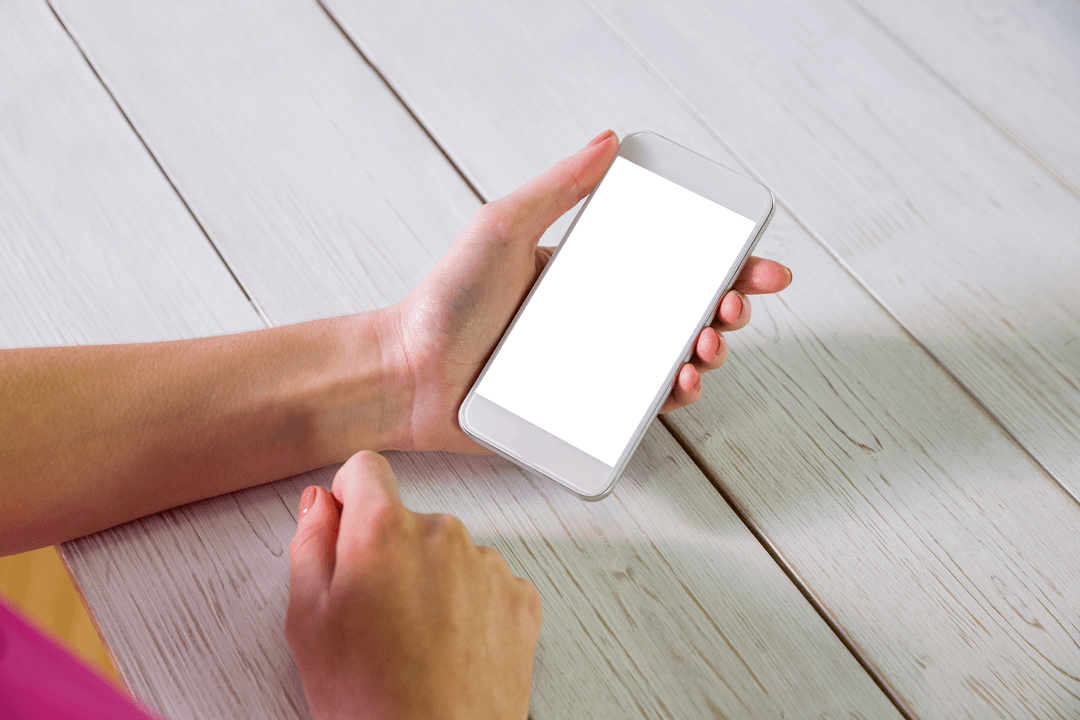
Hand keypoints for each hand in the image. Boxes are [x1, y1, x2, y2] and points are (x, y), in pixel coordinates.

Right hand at [287, 451, 541, 719]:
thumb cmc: (372, 701)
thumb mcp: (308, 621)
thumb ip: (311, 545)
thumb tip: (320, 506)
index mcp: (383, 532)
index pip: (366, 469)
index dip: (351, 497)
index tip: (348, 524)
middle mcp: (441, 535)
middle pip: (408, 519)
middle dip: (390, 552)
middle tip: (375, 615)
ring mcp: (487, 565)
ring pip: (448, 552)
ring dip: (432, 580)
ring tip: (415, 641)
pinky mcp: (520, 596)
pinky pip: (487, 581)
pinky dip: (470, 605)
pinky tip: (449, 646)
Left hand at [384, 130, 791, 453]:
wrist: (408, 372)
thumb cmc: (447, 300)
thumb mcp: (504, 228)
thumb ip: (559, 187)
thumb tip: (610, 140)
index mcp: (588, 272)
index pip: (670, 261)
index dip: (723, 263)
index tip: (758, 263)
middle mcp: (599, 318)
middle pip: (685, 311)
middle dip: (727, 308)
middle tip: (735, 307)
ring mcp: (594, 364)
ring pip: (674, 359)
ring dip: (708, 352)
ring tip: (709, 346)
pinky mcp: (582, 409)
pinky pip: (641, 405)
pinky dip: (672, 397)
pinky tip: (682, 384)